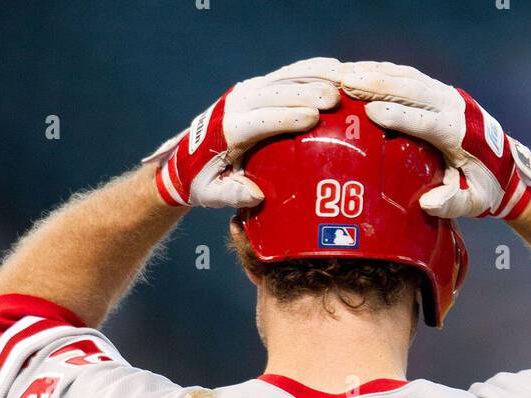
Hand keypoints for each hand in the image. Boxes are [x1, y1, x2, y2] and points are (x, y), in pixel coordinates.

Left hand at [144, 59, 341, 208]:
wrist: (188, 155)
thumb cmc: (204, 180)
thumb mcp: (211, 194)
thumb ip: (231, 195)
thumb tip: (256, 196)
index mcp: (227, 129)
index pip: (259, 120)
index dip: (285, 117)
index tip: (312, 118)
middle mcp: (237, 103)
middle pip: (274, 93)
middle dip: (305, 93)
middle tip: (334, 99)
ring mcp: (248, 91)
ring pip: (283, 77)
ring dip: (314, 76)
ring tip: (342, 79)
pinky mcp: (259, 87)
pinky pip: (287, 74)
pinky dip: (311, 69)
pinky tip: (334, 69)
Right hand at [340, 61, 530, 219]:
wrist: (506, 165)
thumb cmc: (486, 186)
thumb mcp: (475, 202)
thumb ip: (454, 202)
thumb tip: (428, 202)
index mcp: (460, 133)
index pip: (425, 121)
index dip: (399, 116)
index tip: (371, 113)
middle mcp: (453, 107)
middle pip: (413, 90)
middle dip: (379, 85)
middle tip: (347, 82)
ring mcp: (447, 96)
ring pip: (410, 78)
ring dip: (377, 74)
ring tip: (346, 73)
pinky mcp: (439, 92)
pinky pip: (410, 77)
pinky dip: (385, 72)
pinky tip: (362, 71)